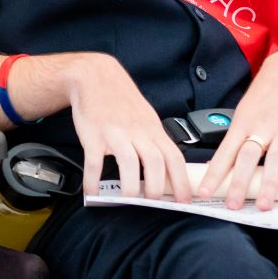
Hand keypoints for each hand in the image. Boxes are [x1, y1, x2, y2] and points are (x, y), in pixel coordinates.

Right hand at [68, 54, 191, 200]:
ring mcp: (114, 133)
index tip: (184, 200)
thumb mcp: (147, 117)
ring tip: (128, 198)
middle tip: (153, 202)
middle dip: (156, 187)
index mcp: (153, 130)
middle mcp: (136, 132)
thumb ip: (156, 140)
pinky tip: (93, 192)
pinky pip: (94, 162)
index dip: (181, 180)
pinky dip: (93, 181)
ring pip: (128, 162)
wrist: (95, 77)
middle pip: (155, 161)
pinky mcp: (93, 135)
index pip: (174, 157)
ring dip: (130, 185)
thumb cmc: (122, 100)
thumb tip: (168, 168)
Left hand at [195, 46, 277, 209]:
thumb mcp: (244, 113)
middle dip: (240, 182)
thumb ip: (236, 140)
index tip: (205, 192)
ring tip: (263, 204)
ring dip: (269, 183)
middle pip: (248, 157)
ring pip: (275, 157)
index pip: (225, 152)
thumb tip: (218, 166)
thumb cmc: (264, 96)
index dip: (214, 173)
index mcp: (243, 124)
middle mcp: (262, 127)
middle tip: (233, 204)